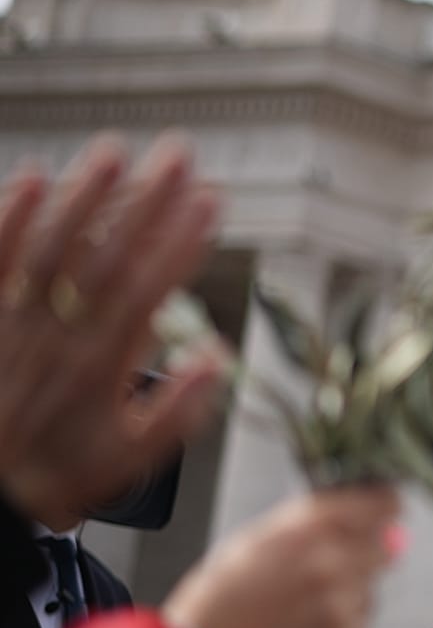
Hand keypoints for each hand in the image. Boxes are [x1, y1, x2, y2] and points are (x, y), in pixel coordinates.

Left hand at [0, 132, 227, 519]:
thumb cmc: (52, 477)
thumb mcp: (128, 464)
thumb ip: (177, 413)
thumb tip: (216, 358)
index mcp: (102, 368)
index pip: (150, 290)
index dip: (183, 242)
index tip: (211, 201)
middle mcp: (59, 336)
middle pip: (108, 255)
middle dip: (147, 201)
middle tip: (178, 155)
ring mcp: (14, 322)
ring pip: (52, 248)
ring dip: (84, 196)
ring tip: (115, 150)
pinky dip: (9, 218)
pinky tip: (30, 178)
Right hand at [162, 487, 401, 627]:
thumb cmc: (220, 597)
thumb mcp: (259, 535)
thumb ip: (317, 517)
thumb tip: (365, 508)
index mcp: (308, 529)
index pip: (382, 504)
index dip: (382, 506)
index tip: (382, 510)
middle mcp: (330, 565)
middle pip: (381, 546)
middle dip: (360, 553)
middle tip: (322, 569)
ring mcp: (339, 608)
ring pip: (370, 588)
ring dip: (348, 592)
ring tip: (302, 604)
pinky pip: (360, 623)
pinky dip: (340, 625)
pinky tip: (304, 627)